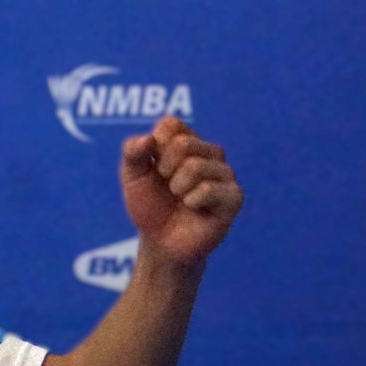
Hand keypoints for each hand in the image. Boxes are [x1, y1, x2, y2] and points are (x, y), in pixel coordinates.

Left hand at [119, 116, 242, 266]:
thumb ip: (132, 153)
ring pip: (195, 166)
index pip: (171, 124)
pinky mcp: (234, 196)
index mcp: (186, 141)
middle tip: (167, 186)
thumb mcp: (132, 177)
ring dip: (177, 187)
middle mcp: (209, 153)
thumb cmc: (149, 205)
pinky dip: (191, 201)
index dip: (155, 146)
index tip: (154, 166)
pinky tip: (192, 208)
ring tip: (180, 198)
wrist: (160, 242)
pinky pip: (209, 189)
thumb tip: (148, 138)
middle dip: (164, 169)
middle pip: (183, 144)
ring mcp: (225, 174)